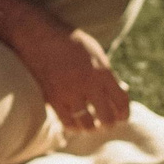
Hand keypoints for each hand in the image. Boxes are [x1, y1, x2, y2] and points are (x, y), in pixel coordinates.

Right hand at [17, 21, 132, 133]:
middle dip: (109, 124)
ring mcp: (70, 93)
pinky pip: (67, 122)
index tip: (122, 117)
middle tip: (106, 124)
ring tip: (91, 126)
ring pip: (87, 124)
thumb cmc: (69, 42)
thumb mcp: (95, 52)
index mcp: (102, 71)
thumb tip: (122, 90)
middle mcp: (88, 84)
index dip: (124, 113)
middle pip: (107, 118)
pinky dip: (73, 127)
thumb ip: (107, 73)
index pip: (121, 101)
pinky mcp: (53, 99)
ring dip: (91, 127)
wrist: (38, 36)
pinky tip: (74, 124)